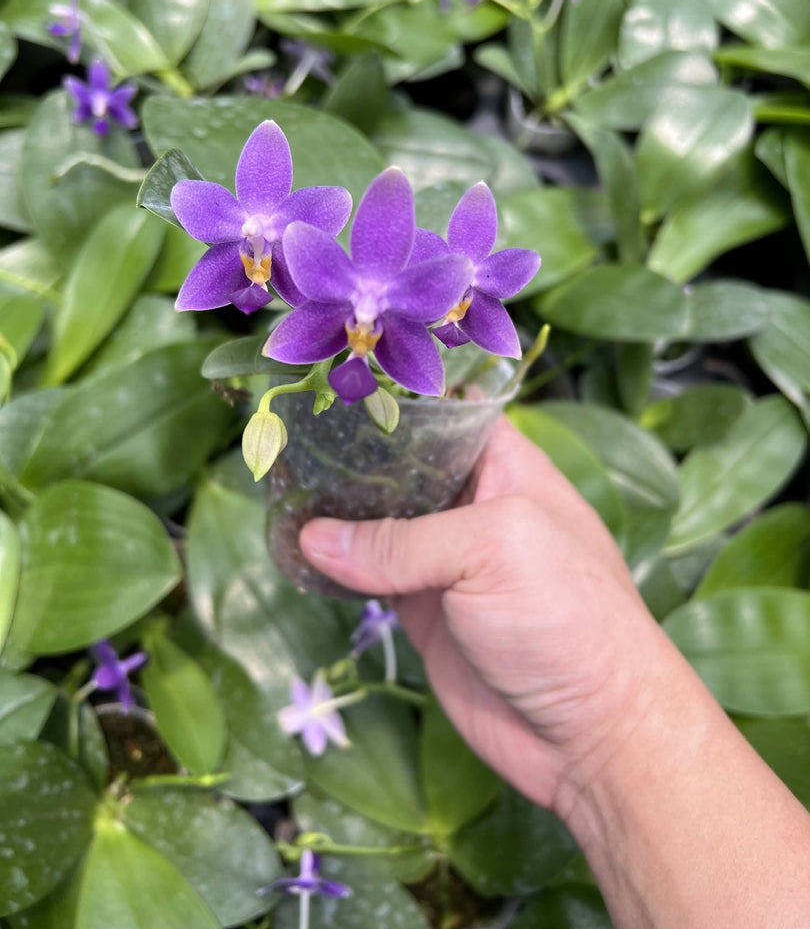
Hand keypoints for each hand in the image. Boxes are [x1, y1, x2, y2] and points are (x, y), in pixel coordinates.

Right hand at [300, 416, 666, 809]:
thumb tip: (312, 539)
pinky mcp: (422, 611)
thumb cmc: (568, 619)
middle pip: (401, 468)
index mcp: (506, 467)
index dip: (395, 403)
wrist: (590, 735)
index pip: (445, 415)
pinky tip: (296, 555)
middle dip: (351, 458)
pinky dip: (334, 569)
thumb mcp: (492, 550)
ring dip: (335, 515)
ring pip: (378, 523)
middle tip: (288, 440)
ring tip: (279, 489)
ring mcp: (446, 560)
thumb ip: (402, 540)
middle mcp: (473, 505)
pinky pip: (369, 578)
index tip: (334, 390)